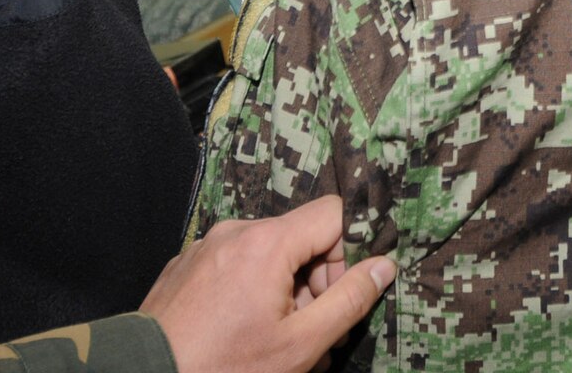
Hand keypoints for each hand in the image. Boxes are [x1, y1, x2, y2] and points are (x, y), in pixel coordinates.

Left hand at [142, 196, 395, 372]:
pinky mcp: (186, 265)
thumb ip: (348, 301)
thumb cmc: (222, 368)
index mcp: (267, 241)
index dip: (348, 255)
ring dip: (285, 293)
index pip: (334, 214)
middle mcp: (236, 230)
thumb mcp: (298, 345)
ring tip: (277, 343)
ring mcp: (207, 246)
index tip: (336, 298)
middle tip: (311, 334)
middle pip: (301, 237)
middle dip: (316, 282)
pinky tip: (243, 334)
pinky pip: (236, 265)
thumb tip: (384, 265)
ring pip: (269, 255)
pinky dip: (251, 292)